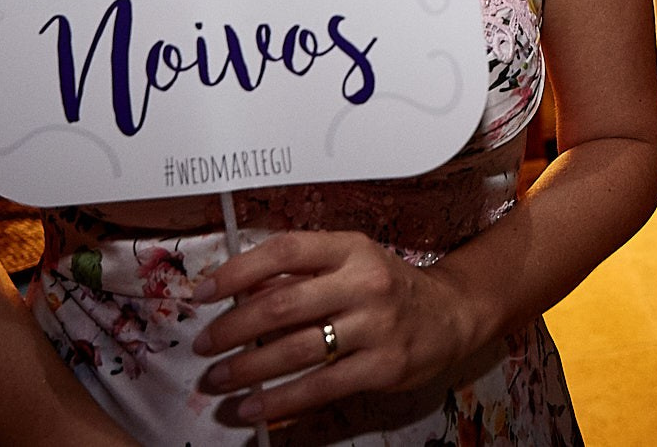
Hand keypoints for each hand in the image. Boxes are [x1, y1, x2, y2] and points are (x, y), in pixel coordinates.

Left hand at [190, 230, 476, 424]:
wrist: (452, 313)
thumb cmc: (390, 286)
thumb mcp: (352, 262)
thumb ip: (303, 272)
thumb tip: (241, 291)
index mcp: (352, 249)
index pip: (286, 251)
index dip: (238, 271)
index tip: (204, 292)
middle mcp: (364, 283)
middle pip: (283, 305)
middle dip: (232, 329)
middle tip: (203, 345)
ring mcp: (375, 326)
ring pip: (296, 350)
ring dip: (248, 368)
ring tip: (218, 379)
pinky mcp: (382, 367)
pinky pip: (320, 387)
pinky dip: (280, 401)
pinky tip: (253, 407)